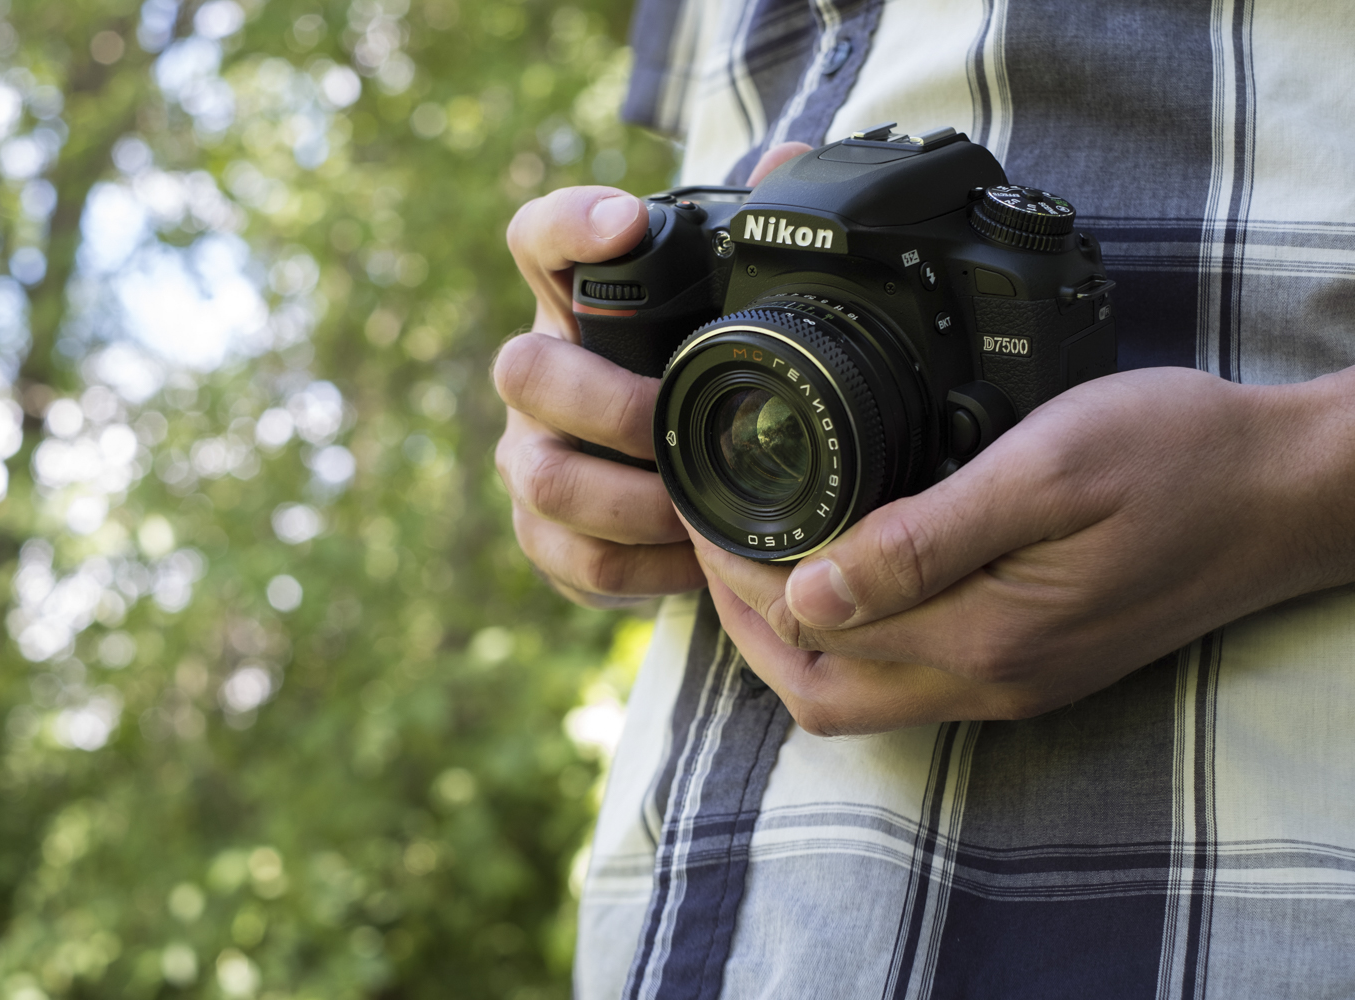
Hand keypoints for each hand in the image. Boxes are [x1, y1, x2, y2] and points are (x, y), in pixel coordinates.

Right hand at [494, 144, 810, 605]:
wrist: (677, 488)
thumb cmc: (698, 382)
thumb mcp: (727, 317)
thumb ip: (754, 240)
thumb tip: (791, 159)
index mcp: (576, 306)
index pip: (538, 240)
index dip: (569, 225)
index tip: (626, 221)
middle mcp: (538, 377)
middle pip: (523, 370)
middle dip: (606, 404)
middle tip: (672, 422)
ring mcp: (531, 457)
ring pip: (545, 479)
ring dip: (631, 500)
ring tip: (697, 509)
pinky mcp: (544, 535)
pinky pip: (574, 557)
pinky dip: (642, 566)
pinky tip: (693, 558)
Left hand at [690, 365, 1354, 733]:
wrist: (1287, 492)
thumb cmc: (1180, 456)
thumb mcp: (1047, 471)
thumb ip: (925, 541)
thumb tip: (808, 593)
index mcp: (985, 636)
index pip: (813, 632)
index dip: (739, 578)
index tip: (703, 513)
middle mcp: (993, 681)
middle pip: (821, 692)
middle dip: (744, 625)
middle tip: (711, 542)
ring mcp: (1015, 683)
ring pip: (860, 696)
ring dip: (790, 641)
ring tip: (753, 561)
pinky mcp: (1034, 666)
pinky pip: (908, 680)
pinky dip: (848, 641)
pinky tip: (838, 582)